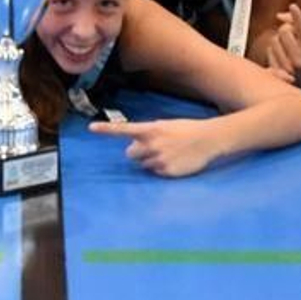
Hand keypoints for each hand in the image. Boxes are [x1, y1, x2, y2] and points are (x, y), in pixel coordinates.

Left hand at [89, 118, 218, 176]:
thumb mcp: (165, 126)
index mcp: (151, 130)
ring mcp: (159, 159)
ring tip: (168, 153)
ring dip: (151, 160)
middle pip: (130, 153)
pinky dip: (162, 169)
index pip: (124, 129)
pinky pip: (156, 173)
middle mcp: (152, 144)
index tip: (91, 128)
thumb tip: (133, 147)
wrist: (209, 139)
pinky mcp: (167, 172)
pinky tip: (175, 161)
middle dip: (137, 152)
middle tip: (151, 148)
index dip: (106, 130)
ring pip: (143, 165)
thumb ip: (148, 134)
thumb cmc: (186, 130)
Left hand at [262, 4, 300, 89]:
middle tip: (293, 35)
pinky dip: (274, 49)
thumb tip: (279, 15)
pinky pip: (269, 50)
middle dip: (288, 29)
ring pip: (274, 39)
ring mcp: (286, 67)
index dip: (298, 16)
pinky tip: (282, 54)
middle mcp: (299, 60)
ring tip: (289, 47)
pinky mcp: (275, 71)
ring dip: (279, 39)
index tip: (293, 7)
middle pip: (284, 30)